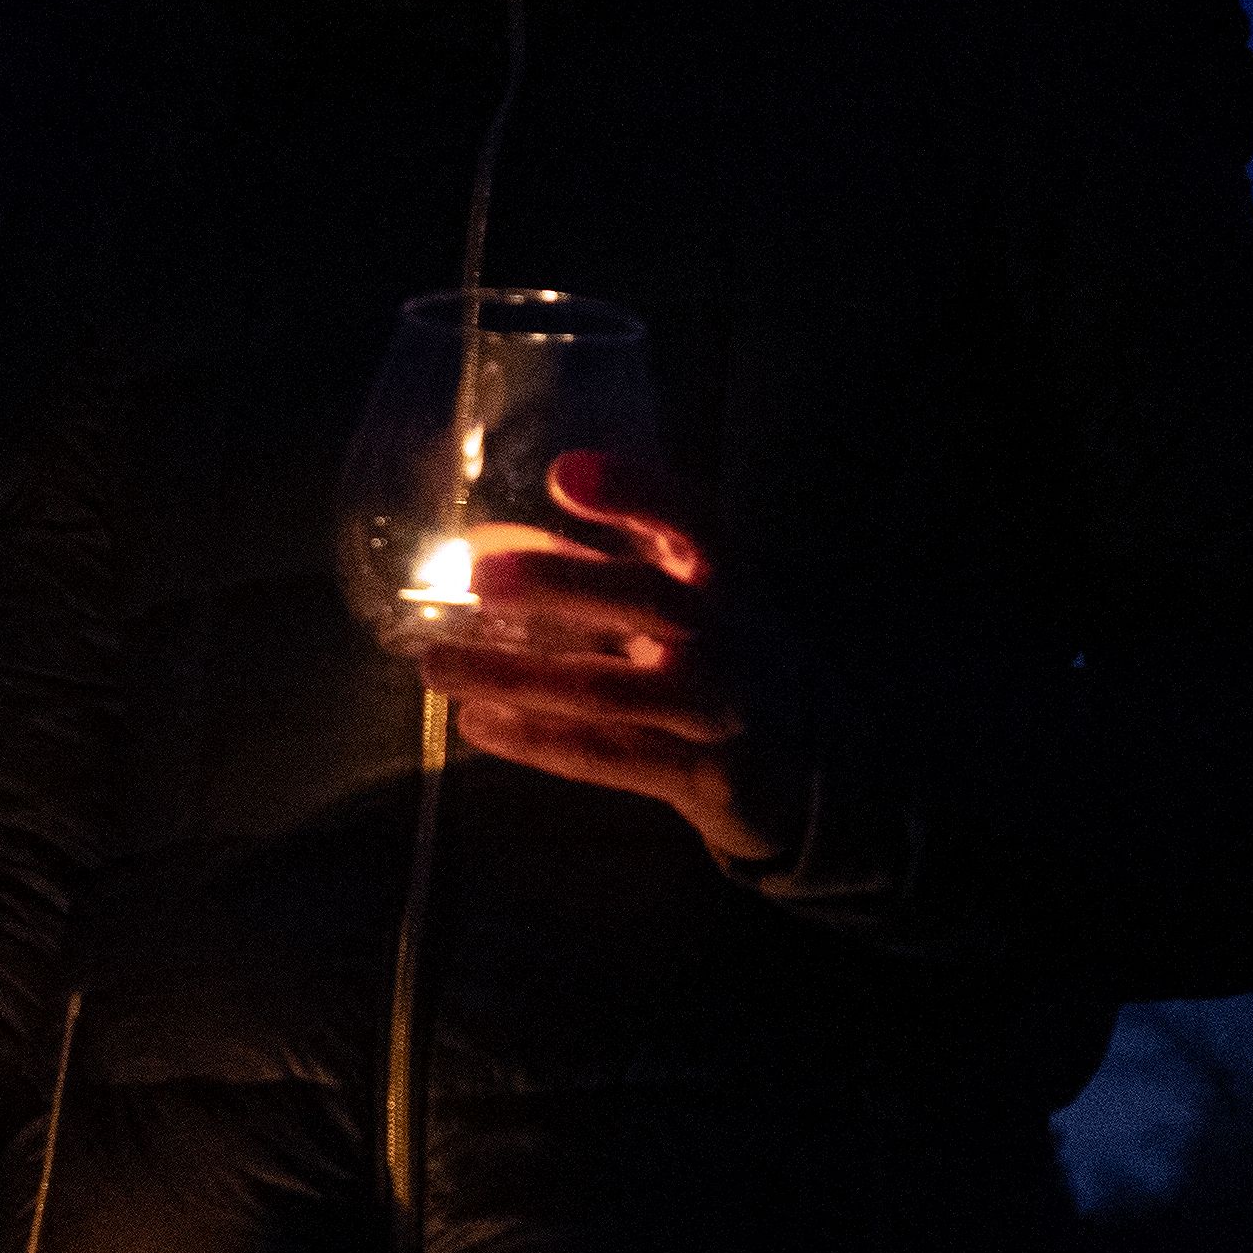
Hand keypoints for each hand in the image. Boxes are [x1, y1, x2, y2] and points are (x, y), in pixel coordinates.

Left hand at [420, 453, 798, 862]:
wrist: (816, 768)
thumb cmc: (723, 660)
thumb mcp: (681, 603)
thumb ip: (592, 568)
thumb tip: (482, 545)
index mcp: (731, 579)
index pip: (695, 521)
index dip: (635, 492)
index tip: (563, 474)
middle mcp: (733, 638)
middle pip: (651, 600)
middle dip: (561, 582)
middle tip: (477, 574)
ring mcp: (721, 712)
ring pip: (612, 691)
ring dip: (516, 677)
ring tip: (436, 664)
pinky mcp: (702, 778)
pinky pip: (610, 757)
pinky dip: (539, 741)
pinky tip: (478, 722)